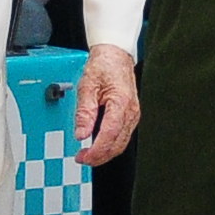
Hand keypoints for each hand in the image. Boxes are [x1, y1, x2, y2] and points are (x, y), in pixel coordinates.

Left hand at [75, 48, 141, 163]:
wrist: (115, 56)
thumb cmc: (103, 66)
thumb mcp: (87, 86)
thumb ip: (84, 112)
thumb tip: (81, 134)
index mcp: (121, 103)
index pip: (110, 135)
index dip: (97, 150)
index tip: (84, 157)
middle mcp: (131, 112)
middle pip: (117, 144)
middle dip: (100, 156)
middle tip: (82, 158)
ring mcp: (133, 115)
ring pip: (121, 143)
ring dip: (104, 152)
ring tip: (87, 154)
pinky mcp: (130, 116)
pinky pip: (121, 136)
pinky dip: (109, 144)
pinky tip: (97, 144)